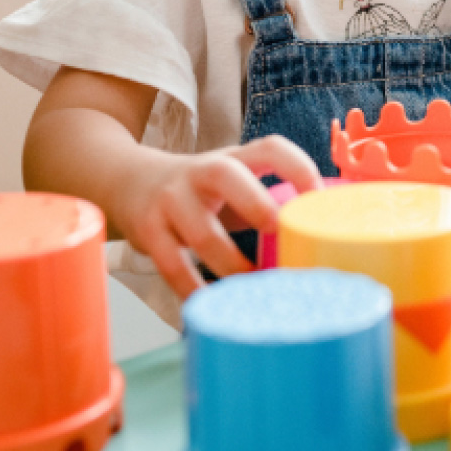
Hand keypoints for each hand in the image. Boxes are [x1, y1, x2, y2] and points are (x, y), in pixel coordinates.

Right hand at [113, 134, 322, 298]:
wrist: (129, 182)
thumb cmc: (202, 190)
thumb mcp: (234, 181)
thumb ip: (269, 198)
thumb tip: (322, 231)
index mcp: (234, 158)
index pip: (269, 148)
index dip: (297, 166)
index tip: (318, 195)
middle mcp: (201, 172)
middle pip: (227, 175)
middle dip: (256, 203)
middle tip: (279, 232)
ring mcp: (171, 199)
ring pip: (201, 232)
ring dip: (230, 262)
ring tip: (253, 284)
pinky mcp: (148, 230)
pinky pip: (171, 264)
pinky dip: (193, 288)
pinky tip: (212, 302)